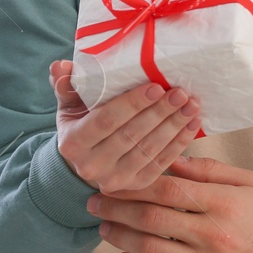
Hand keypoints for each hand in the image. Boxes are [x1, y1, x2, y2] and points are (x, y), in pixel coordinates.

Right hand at [48, 60, 201, 193]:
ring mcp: (114, 180)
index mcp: (73, 143)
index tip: (156, 87)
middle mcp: (91, 166)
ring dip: (174, 127)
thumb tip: (60, 65)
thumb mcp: (68, 104)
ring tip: (191, 105)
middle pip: (131, 136)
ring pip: (149, 150)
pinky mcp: (135, 186)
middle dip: (159, 113)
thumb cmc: (80, 123)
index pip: (106, 121)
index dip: (132, 104)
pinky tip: (192, 124)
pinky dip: (179, 143)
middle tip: (180, 93)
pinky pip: (161, 164)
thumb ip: (66, 85)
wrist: (83, 162)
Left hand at [87, 155, 252, 252]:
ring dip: (119, 235)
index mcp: (222, 202)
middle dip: (116, 207)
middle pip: (150, 217)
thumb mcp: (249, 184)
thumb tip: (171, 160)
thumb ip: (209, 170)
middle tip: (94, 201)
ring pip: (147, 248)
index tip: (113, 179)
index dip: (133, 183)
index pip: (166, 189)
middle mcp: (211, 234)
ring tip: (104, 226)